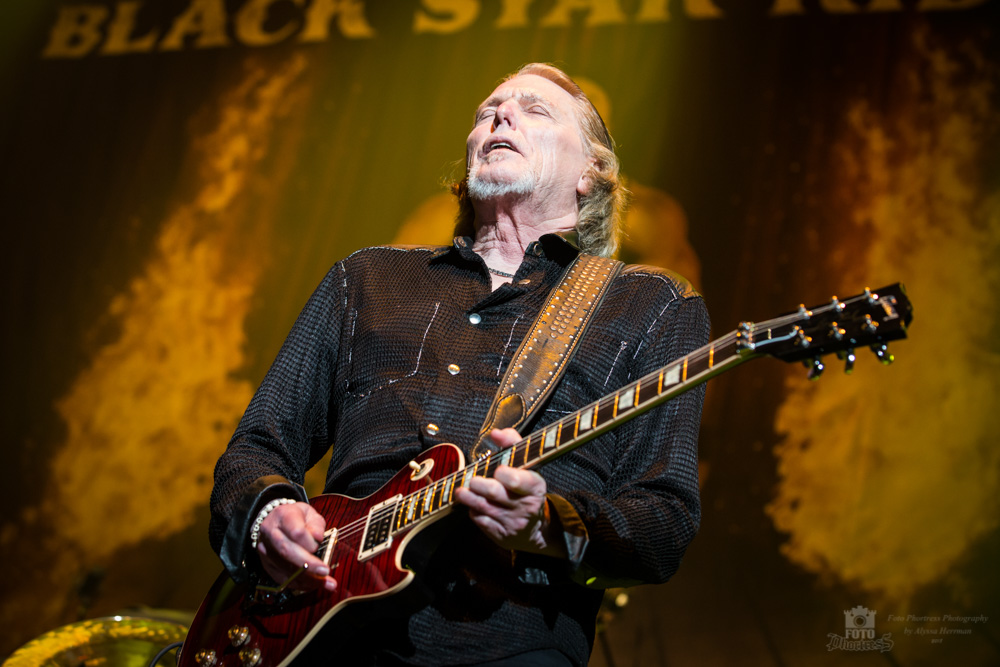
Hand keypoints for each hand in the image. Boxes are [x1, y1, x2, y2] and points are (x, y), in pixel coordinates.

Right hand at [256, 502, 337, 591]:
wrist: (275, 520)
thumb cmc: (296, 517)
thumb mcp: (310, 513)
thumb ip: (316, 525)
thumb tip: (317, 538)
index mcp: (283, 516)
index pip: (296, 532)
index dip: (309, 543)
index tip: (319, 548)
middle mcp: (271, 533)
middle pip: (287, 551)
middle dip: (308, 565)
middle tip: (325, 572)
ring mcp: (266, 550)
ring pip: (284, 568)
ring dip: (307, 579)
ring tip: (326, 583)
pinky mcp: (266, 564)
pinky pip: (282, 578)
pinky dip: (299, 584)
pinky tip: (313, 585)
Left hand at [454, 428, 566, 557]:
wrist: (534, 530)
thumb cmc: (526, 490)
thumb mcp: (528, 467)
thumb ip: (513, 444)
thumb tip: (496, 432)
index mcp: (534, 486)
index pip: (517, 480)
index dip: (505, 474)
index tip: (499, 470)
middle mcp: (524, 505)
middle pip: (495, 492)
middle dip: (480, 484)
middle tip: (473, 480)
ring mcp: (511, 522)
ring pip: (483, 507)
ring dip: (468, 496)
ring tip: (461, 490)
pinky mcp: (500, 534)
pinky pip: (480, 520)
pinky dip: (473, 511)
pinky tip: (474, 504)